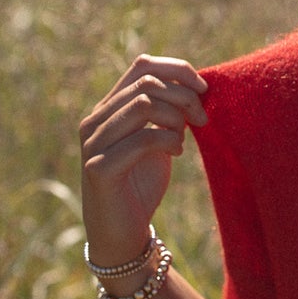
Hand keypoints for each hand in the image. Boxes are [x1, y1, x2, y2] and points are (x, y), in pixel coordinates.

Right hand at [79, 55, 207, 266]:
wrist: (121, 233)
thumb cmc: (141, 184)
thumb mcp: (158, 140)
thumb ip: (168, 113)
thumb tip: (196, 87)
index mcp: (108, 108)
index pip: (142, 65)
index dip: (178, 70)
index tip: (204, 89)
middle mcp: (95, 120)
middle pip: (147, 82)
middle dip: (184, 97)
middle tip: (202, 120)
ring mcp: (93, 143)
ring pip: (144, 103)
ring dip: (176, 119)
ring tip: (182, 139)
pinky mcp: (99, 167)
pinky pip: (143, 138)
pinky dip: (169, 141)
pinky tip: (176, 153)